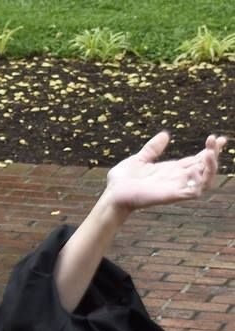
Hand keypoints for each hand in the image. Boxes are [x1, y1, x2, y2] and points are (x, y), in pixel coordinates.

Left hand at [102, 131, 226, 214]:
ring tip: (209, 152)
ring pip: (205, 180)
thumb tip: (165, 135)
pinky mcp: (171, 196)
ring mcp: (176, 188)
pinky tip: (195, 167)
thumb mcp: (139, 159)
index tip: (219, 138)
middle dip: (214, 154)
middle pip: (205, 167)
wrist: (111, 195)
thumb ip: (152, 149)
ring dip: (212, 166)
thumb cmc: (122, 181)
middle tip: (214, 139)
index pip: (197, 159)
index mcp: (172, 170)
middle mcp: (177, 178)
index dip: (210, 149)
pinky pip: (194, 191)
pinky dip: (199, 180)